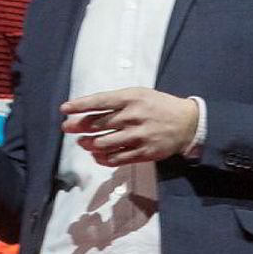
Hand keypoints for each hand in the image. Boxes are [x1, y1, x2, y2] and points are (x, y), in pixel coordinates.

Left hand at [60, 88, 200, 166]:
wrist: (187, 122)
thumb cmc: (159, 106)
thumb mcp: (140, 95)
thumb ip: (117, 101)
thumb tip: (90, 110)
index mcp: (131, 98)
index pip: (99, 101)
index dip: (79, 105)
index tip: (64, 109)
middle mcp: (133, 116)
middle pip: (97, 124)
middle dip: (78, 126)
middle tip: (68, 128)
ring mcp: (138, 136)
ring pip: (104, 143)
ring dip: (88, 144)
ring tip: (83, 142)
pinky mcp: (143, 152)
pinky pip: (117, 159)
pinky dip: (103, 158)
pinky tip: (97, 155)